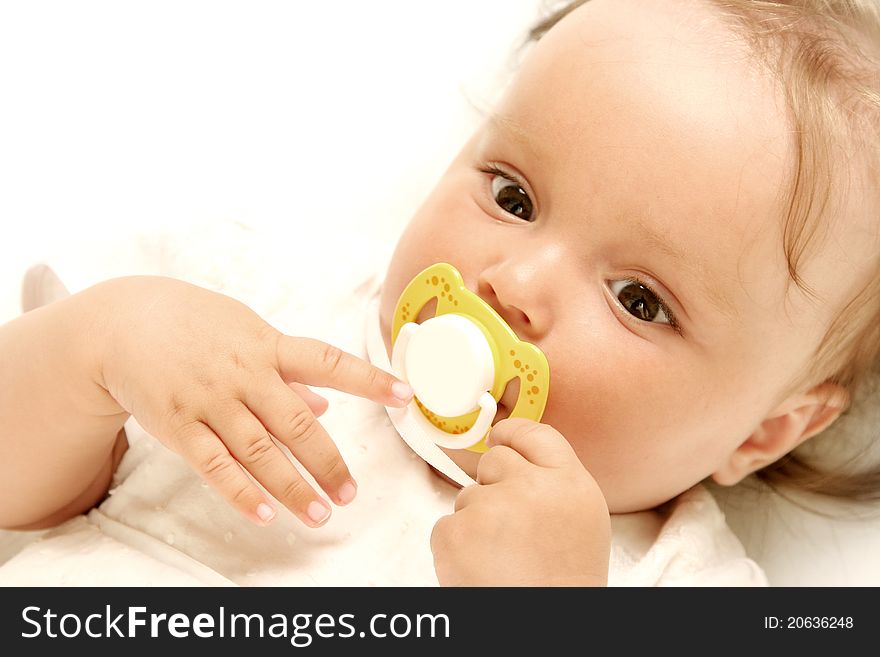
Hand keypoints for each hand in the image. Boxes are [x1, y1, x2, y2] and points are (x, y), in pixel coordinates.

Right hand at [92, 276, 411, 527]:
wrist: (124, 323)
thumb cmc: (196, 326)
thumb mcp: (248, 333)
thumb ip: (288, 370)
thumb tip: (325, 403)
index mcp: (270, 347)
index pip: (330, 362)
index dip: (370, 380)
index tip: (405, 396)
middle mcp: (246, 373)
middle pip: (298, 424)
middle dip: (328, 462)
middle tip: (350, 495)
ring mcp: (212, 400)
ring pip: (260, 451)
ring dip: (292, 487)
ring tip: (319, 514)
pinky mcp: (179, 424)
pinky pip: (214, 465)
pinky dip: (241, 492)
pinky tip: (265, 514)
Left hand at [431, 418, 609, 585]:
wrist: (545, 633)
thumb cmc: (563, 583)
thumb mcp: (581, 521)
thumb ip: (554, 483)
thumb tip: (514, 451)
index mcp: (571, 483)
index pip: (536, 434)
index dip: (513, 434)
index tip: (501, 436)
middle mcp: (532, 487)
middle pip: (495, 460)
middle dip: (495, 487)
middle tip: (511, 531)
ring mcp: (489, 508)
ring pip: (468, 497)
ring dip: (476, 524)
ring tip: (502, 561)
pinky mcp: (455, 533)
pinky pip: (447, 526)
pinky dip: (456, 549)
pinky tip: (481, 571)